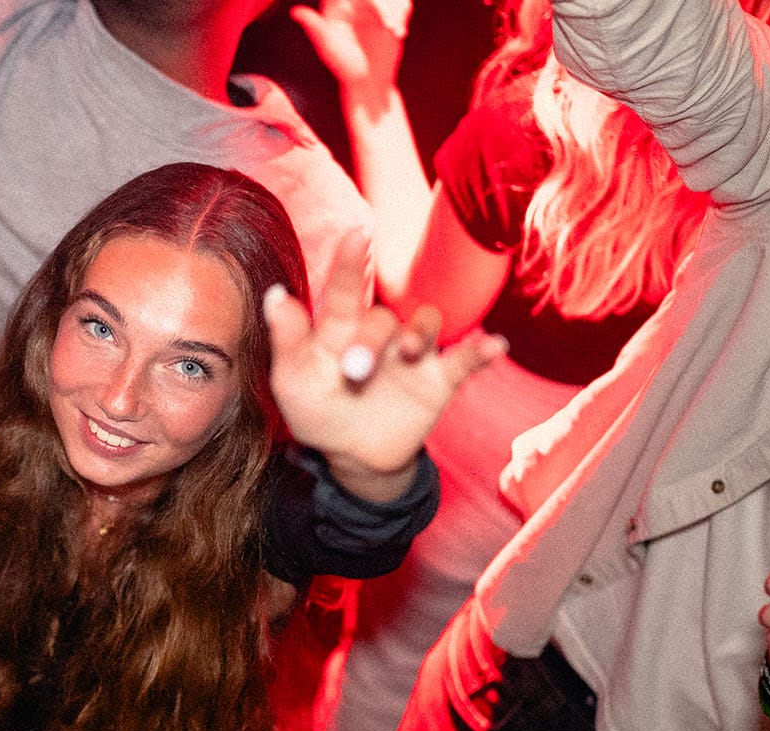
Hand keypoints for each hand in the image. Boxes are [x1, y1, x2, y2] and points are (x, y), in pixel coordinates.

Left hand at [264, 231, 503, 502]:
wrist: (353, 457)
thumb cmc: (318, 411)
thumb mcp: (293, 383)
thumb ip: (287, 341)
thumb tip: (274, 294)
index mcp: (341, 329)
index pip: (345, 290)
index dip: (351, 262)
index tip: (357, 234)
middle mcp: (380, 333)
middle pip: (383, 318)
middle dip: (370, 339)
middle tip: (356, 370)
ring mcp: (412, 354)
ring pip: (425, 324)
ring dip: (420, 333)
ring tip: (411, 352)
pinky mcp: (438, 380)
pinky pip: (464, 360)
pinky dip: (481, 351)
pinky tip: (494, 346)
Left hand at [291, 0, 411, 102]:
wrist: (369, 82)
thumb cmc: (345, 68)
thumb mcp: (329, 48)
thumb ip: (315, 27)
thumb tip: (295, 12)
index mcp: (336, 6)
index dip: (360, 1)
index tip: (372, 10)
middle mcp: (354, 2)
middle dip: (382, 6)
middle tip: (388, 25)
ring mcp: (373, 7)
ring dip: (395, 10)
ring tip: (394, 30)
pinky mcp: (390, 14)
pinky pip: (401, 4)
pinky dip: (402, 14)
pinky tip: (398, 33)